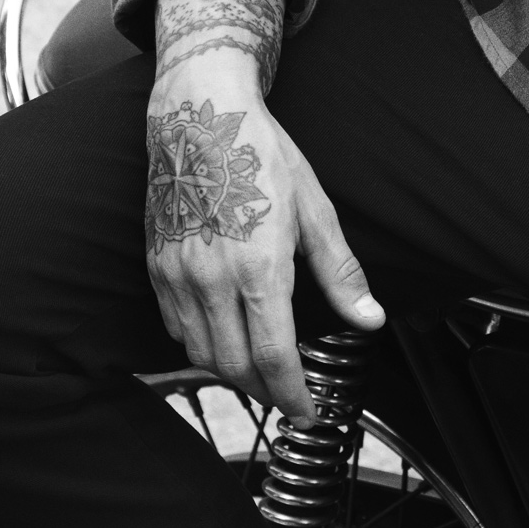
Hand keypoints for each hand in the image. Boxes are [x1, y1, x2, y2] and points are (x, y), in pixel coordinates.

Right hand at [143, 0, 383, 425]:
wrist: (200, 115)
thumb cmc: (260, 155)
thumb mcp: (315, 211)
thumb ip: (341, 274)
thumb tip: (370, 319)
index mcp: (259, 268)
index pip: (275, 358)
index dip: (294, 397)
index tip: (308, 412)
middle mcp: (213, 280)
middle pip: (236, 368)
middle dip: (266, 392)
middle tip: (289, 396)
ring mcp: (179, 275)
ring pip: (201, 356)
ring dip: (232, 374)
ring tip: (259, 372)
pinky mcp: (157, 267)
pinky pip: (175, 329)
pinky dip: (199, 347)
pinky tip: (222, 339)